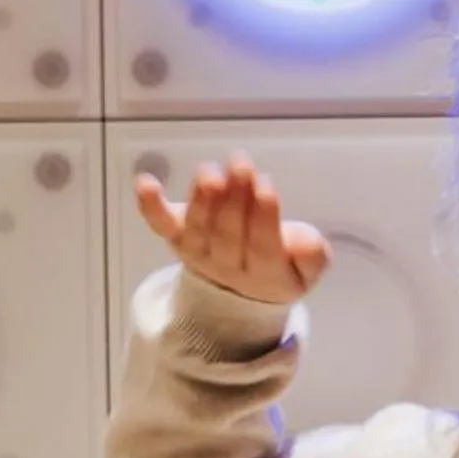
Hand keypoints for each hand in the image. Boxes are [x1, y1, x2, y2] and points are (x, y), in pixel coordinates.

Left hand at [136, 156, 330, 306]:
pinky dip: (150, 205)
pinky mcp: (176, 238)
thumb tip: (306, 241)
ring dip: (202, 197)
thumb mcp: (307, 269)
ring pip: (197, 228)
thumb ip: (312, 257)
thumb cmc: (279, 268)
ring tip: (211, 170)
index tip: (266, 185)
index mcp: (266, 276)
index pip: (263, 246)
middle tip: (241, 164)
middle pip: (228, 234)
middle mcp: (227, 268)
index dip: (263, 216)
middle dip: (234, 198)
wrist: (238, 293)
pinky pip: (160, 225)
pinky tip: (145, 181)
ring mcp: (197, 254)